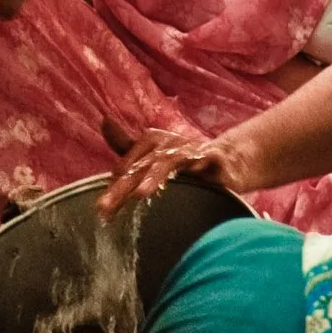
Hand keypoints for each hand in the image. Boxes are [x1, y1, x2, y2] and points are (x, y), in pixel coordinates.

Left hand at [97, 121, 251, 213]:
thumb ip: (126, 143)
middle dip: (122, 187)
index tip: (102, 212)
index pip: (126, 166)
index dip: (113, 186)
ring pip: (169, 163)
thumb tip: (104, 120)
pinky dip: (201, 165)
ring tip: (141, 194)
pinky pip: (208, 161)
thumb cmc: (185, 162)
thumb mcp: (154, 154)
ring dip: (155, 177)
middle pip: (141, 166)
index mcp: (152, 144)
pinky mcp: (215, 158)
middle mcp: (168, 144)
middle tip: (105, 208)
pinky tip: (194, 174)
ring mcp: (192, 151)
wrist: (229, 159)